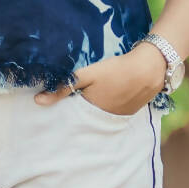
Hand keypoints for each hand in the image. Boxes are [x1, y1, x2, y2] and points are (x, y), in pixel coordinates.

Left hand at [34, 47, 168, 113]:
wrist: (149, 69)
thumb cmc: (117, 70)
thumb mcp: (88, 75)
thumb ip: (64, 86)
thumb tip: (39, 101)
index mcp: (90, 110)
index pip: (71, 116)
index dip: (64, 111)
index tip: (56, 108)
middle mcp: (103, 119)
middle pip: (86, 117)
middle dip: (79, 112)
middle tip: (76, 100)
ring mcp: (118, 117)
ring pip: (100, 115)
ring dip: (95, 109)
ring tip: (95, 97)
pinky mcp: (129, 112)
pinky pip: (113, 113)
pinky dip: (109, 107)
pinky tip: (111, 96)